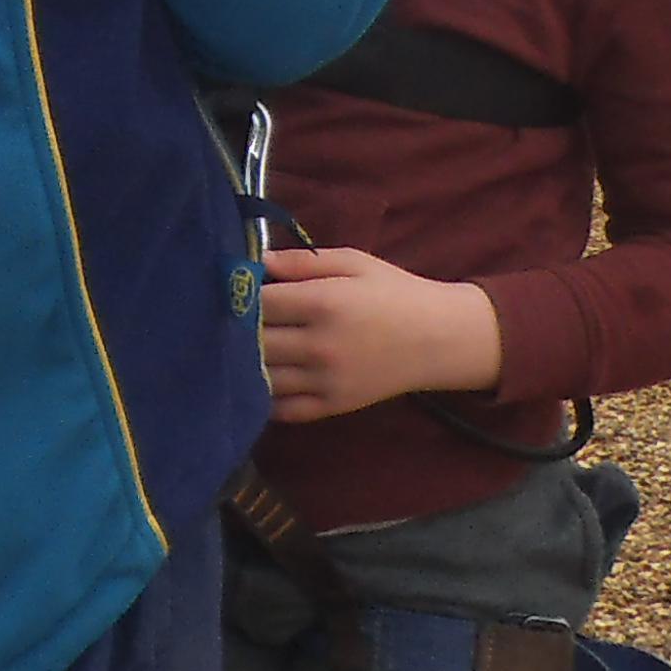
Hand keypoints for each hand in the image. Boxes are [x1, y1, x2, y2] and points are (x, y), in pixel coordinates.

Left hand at [256, 247, 504, 425]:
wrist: (439, 339)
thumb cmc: (394, 292)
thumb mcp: (353, 262)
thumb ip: (301, 261)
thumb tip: (256, 261)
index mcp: (323, 304)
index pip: (259, 303)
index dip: (240, 295)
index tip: (234, 290)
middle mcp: (320, 346)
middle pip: (254, 342)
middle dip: (237, 330)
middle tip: (231, 319)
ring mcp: (325, 382)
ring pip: (263, 377)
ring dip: (245, 363)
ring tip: (241, 347)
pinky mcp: (332, 406)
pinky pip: (283, 409)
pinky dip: (263, 397)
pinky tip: (258, 379)